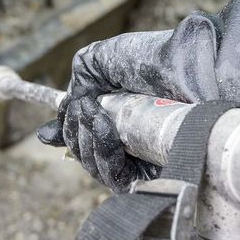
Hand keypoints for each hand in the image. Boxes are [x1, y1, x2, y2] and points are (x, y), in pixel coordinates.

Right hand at [37, 13, 221, 191]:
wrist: (192, 67)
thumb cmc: (154, 60)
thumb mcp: (101, 62)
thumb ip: (74, 90)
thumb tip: (47, 135)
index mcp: (120, 118)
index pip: (84, 140)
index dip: (69, 133)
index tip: (61, 121)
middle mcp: (132, 142)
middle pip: (86, 157)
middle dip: (74, 134)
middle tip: (82, 110)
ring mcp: (144, 161)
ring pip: (97, 170)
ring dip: (85, 143)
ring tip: (94, 116)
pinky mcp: (156, 178)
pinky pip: (117, 179)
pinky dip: (102, 155)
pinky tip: (104, 130)